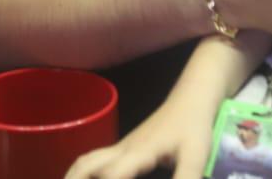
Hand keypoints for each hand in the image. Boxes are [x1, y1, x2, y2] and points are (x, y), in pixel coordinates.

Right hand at [66, 97, 214, 178]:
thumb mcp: (196, 156)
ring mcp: (122, 147)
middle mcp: (123, 150)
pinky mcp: (126, 147)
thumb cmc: (193, 127)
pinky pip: (96, 159)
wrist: (190, 99)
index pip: (112, 175)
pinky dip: (85, 172)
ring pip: (88, 160)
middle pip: (87, 165)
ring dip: (75, 175)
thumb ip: (186, 178)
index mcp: (138, 153)